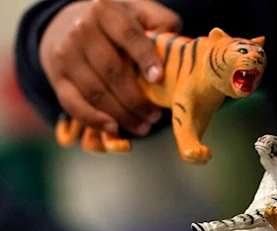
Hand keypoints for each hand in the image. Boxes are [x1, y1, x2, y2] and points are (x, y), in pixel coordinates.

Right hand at [39, 0, 181, 135]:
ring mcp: (66, 55)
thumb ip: (160, 24)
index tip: (159, 79)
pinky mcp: (57, 78)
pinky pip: (74, 105)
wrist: (69, 24)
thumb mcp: (138, 12)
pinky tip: (114, 129)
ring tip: (144, 126)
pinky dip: (94, 120)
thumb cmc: (116, 23)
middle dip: (137, 99)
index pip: (129, 36)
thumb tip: (176, 49)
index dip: (145, 58)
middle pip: (113, 71)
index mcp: (106, 11)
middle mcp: (82, 31)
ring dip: (122, 114)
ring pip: (96, 92)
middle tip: (155, 115)